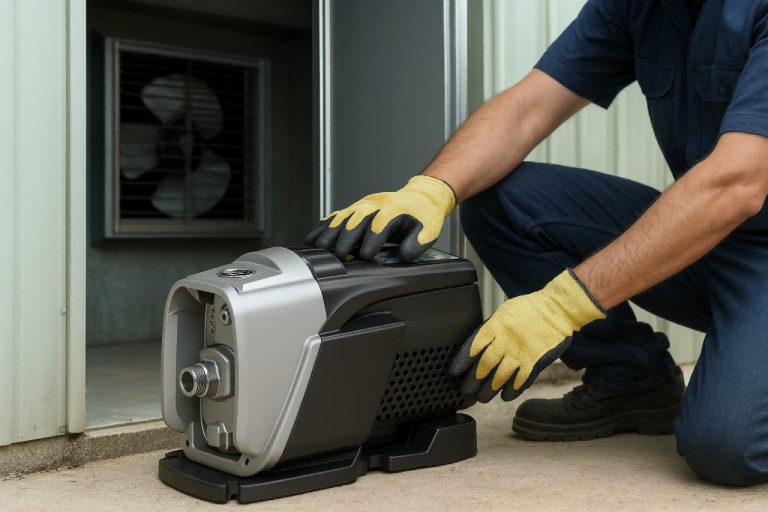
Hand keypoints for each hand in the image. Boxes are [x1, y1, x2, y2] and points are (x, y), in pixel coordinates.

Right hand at [304, 176, 455, 261]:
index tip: (365, 254)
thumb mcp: (429, 230)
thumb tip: (404, 255)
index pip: (381, 223)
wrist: (420, 197)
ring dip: (330, 232)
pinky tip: (313, 237)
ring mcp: (363, 205)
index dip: (372, 239)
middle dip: (347, 237)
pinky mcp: (356, 208)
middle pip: (358, 219)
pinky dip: (324, 226)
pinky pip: (337, 216)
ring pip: (343, 217)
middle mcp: (376, 205)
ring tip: (319, 246)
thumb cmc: (423, 216)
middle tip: (339, 254)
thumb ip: (417, 243)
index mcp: (395, 209)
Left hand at [449, 270, 605, 402]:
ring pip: (500, 377)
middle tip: (466, 390)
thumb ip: (491, 329)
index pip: (473, 346)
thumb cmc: (529, 309)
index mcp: (496, 326)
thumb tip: (477, 346)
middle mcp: (506, 341)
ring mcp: (521, 353)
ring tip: (482, 397)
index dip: (462, 361)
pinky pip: (520, 381)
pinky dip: (512, 390)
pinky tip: (505, 396)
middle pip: (484, 366)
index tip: (454, 372)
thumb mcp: (504, 312)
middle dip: (473, 381)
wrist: (558, 308)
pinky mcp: (536, 362)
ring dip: (490, 390)